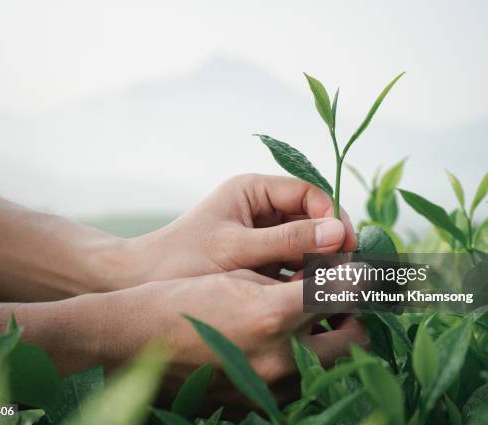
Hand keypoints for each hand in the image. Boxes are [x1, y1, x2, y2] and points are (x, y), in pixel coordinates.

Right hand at [87, 270, 367, 408]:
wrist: (134, 339)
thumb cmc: (182, 296)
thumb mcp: (238, 276)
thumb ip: (289, 281)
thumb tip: (333, 280)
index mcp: (273, 315)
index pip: (346, 295)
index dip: (362, 279)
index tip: (365, 271)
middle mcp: (279, 359)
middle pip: (353, 341)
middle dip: (356, 318)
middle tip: (342, 300)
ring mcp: (268, 388)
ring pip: (329, 368)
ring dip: (332, 343)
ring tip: (313, 320)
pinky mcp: (254, 404)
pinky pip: (298, 385)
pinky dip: (303, 364)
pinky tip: (285, 344)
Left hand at [123, 174, 356, 282]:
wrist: (141, 283)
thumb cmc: (182, 259)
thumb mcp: (236, 249)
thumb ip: (286, 241)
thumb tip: (339, 234)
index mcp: (254, 190)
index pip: (309, 194)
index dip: (332, 217)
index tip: (347, 245)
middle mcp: (261, 207)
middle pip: (311, 220)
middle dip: (329, 244)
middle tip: (345, 272)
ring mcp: (262, 234)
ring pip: (305, 244)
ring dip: (319, 263)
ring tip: (330, 288)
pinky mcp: (260, 259)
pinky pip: (292, 264)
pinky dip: (303, 278)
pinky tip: (310, 297)